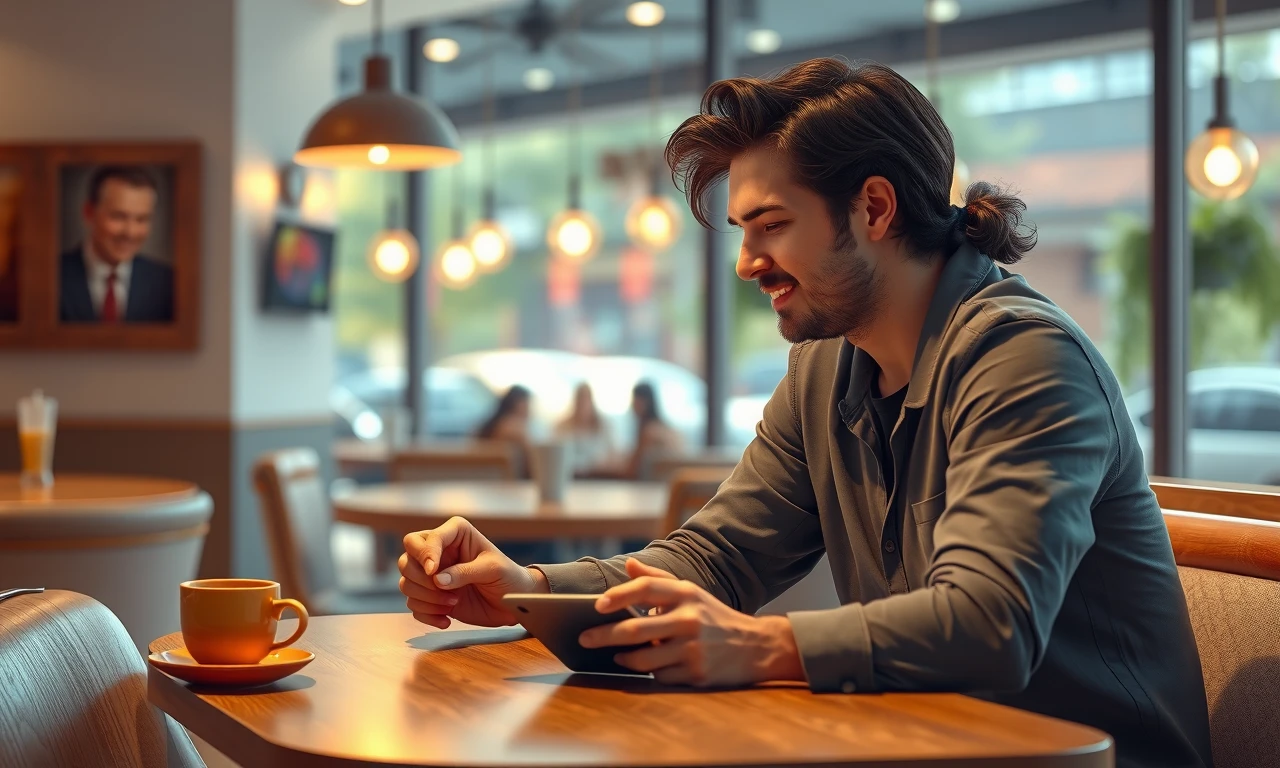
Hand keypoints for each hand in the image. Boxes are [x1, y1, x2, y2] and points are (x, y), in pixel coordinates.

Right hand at [399, 517, 546, 629]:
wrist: (513, 602)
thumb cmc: (508, 577)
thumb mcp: (493, 569)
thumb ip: (465, 572)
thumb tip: (438, 580)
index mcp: (455, 534)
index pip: (426, 539)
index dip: (426, 554)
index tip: (433, 572)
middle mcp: (439, 552)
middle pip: (406, 559)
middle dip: (420, 579)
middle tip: (444, 590)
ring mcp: (433, 576)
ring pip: (406, 583)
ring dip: (426, 599)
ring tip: (453, 603)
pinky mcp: (432, 597)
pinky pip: (414, 605)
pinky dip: (427, 614)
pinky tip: (446, 619)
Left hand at [578, 559, 805, 686]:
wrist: (756, 646)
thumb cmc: (714, 616)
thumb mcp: (690, 592)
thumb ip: (656, 578)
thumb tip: (628, 564)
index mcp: (686, 594)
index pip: (645, 588)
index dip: (618, 595)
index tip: (597, 605)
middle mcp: (689, 619)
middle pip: (635, 629)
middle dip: (604, 635)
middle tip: (584, 639)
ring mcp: (693, 648)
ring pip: (643, 658)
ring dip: (624, 658)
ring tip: (615, 656)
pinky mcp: (697, 673)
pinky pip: (660, 676)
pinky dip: (651, 672)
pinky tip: (651, 666)